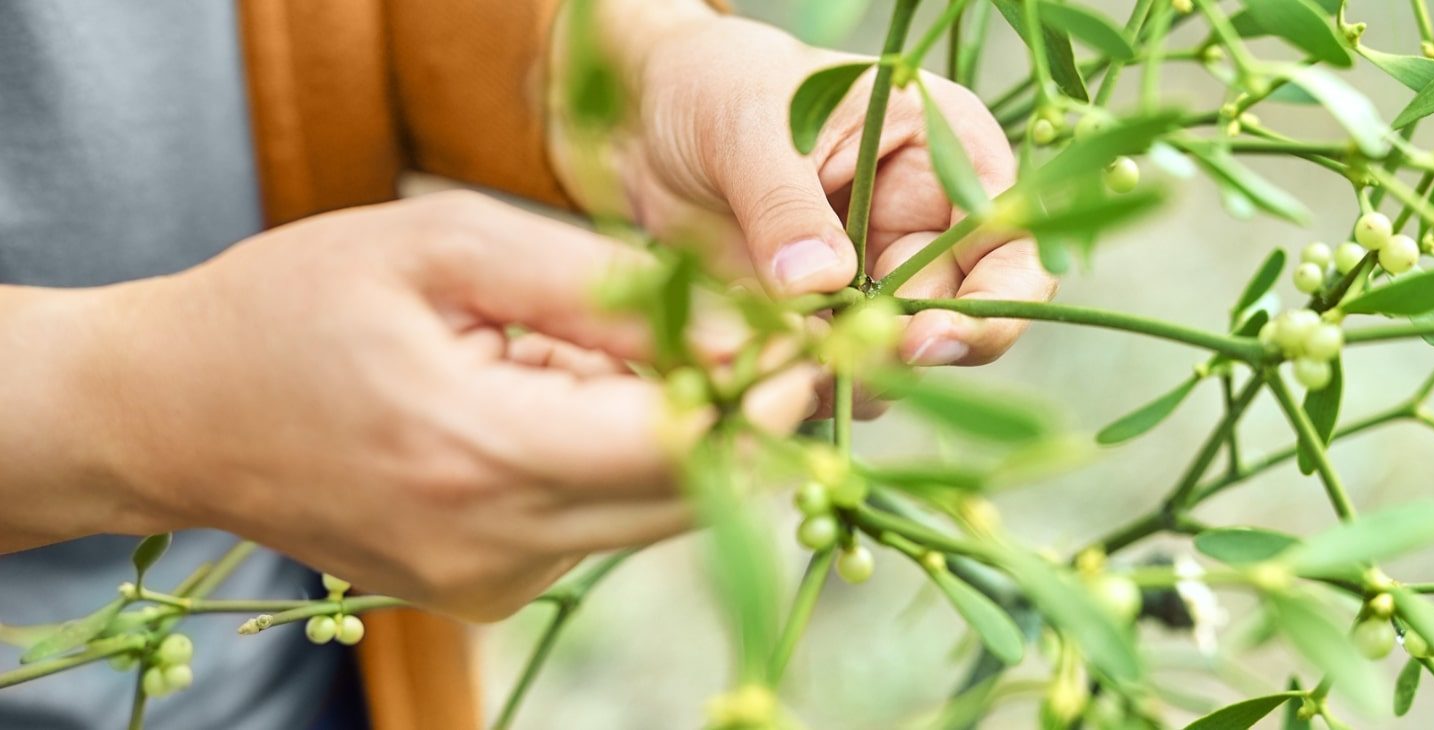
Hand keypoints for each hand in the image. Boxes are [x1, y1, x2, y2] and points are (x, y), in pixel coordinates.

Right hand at [5, 192, 815, 619]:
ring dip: (666, 437)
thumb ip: (590, 288)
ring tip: (598, 356)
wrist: (171, 414)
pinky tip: (550, 404)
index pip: (679, 449)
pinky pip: (594, 528)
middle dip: (738, 420)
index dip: (764, 401)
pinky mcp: (482, 595)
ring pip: (645, 513)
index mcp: (478, 452)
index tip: (812, 350)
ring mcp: (487, 585)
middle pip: (683, 495)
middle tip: (760, 343)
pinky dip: (607, 464)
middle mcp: (493, 547)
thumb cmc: (295, 306)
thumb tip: (726, 330)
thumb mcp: (442, 248)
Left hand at [548, 6, 1056, 373]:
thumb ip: (786, 203)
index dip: (992, 305)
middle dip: (900, 354)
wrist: (644, 123)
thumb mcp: (750, 125)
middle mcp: (928, 231)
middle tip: (831, 363)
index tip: (925, 339)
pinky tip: (747, 368)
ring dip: (842, 376)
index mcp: (949, 159)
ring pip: (895, 365)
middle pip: (962, 324)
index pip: (1013, 248)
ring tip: (771, 360)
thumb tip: (819, 285)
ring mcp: (876, 287)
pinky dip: (795, 385)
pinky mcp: (821, 328)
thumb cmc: (716, 88)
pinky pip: (830, 378)